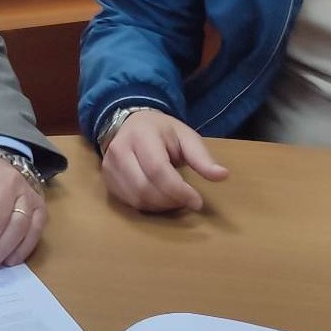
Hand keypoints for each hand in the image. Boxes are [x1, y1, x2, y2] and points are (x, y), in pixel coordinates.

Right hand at [99, 110, 228, 212]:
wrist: (131, 124)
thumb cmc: (162, 131)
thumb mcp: (186, 137)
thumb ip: (202, 157)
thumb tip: (222, 175)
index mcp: (141, 135)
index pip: (158, 170)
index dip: (178, 190)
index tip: (197, 201)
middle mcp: (119, 150)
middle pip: (145, 188)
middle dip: (171, 200)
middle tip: (187, 200)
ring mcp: (109, 167)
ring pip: (136, 199)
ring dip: (161, 206)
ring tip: (175, 198)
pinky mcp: (107, 180)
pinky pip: (129, 203)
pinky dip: (148, 206)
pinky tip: (160, 198)